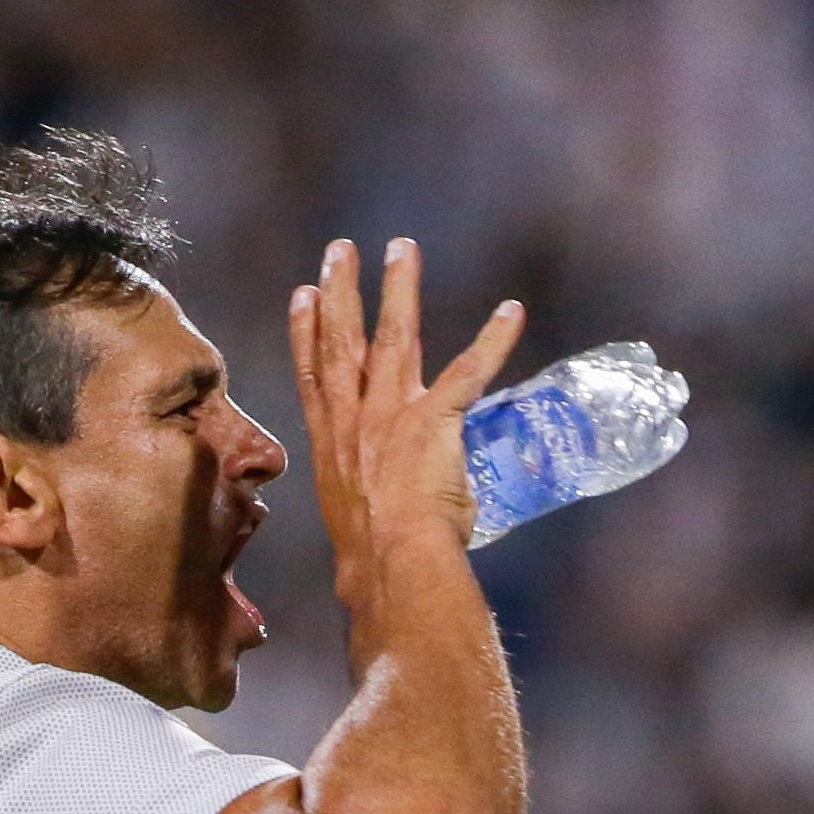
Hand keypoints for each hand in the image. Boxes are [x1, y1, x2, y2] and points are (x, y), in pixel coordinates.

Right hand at [290, 237, 526, 576]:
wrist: (388, 563)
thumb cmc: (371, 556)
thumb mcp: (354, 514)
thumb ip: (372, 487)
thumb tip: (394, 497)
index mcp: (332, 442)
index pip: (314, 376)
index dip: (305, 332)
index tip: (302, 295)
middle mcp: (355, 418)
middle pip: (343, 342)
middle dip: (341, 292)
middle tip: (338, 250)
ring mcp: (392, 414)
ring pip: (394, 337)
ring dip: (398, 290)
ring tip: (399, 250)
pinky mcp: (434, 419)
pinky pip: (470, 371)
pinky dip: (494, 341)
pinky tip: (511, 312)